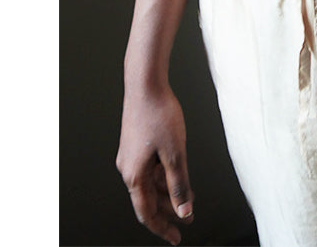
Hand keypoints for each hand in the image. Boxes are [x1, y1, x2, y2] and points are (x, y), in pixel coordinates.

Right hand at [116, 84, 194, 245]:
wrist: (145, 85)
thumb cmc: (158, 114)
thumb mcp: (175, 153)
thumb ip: (179, 186)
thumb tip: (184, 211)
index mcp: (134, 175)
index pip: (147, 213)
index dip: (163, 228)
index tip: (177, 237)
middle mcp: (128, 169)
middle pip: (148, 200)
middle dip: (169, 211)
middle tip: (187, 219)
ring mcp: (130, 156)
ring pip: (150, 184)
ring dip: (168, 193)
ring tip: (188, 199)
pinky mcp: (135, 145)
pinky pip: (149, 169)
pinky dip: (164, 176)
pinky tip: (178, 175)